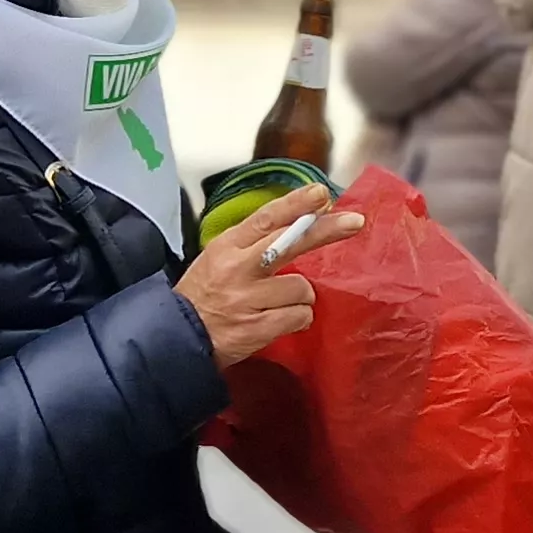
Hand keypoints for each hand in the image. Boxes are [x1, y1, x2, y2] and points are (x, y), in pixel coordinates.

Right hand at [178, 183, 355, 370]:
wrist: (178, 339)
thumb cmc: (202, 296)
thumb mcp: (217, 259)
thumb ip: (253, 243)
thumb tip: (299, 223)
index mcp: (227, 246)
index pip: (265, 218)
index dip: (295, 204)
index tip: (321, 193)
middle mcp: (238, 269)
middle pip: (290, 242)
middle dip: (325, 230)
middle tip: (354, 222)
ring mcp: (249, 299)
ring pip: (302, 288)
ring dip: (299, 297)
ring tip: (276, 305)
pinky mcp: (258, 328)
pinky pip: (299, 316)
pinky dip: (296, 319)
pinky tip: (278, 321)